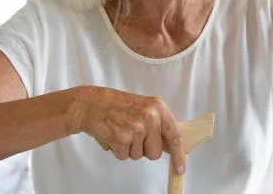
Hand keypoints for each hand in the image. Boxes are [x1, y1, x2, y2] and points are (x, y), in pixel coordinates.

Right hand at [70, 87, 185, 172]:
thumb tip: (170, 146)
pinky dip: (117, 150)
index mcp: (159, 108)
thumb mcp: (145, 108)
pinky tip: (113, 135)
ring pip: (138, 156)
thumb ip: (159, 125)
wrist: (93, 104)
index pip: (174, 135)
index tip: (180, 168)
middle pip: (155, 153)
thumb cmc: (118, 107)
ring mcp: (136, 128)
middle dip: (144, 149)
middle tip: (133, 134)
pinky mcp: (122, 139)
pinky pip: (124, 157)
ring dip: (129, 149)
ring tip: (121, 131)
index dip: (178, 155)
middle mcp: (150, 117)